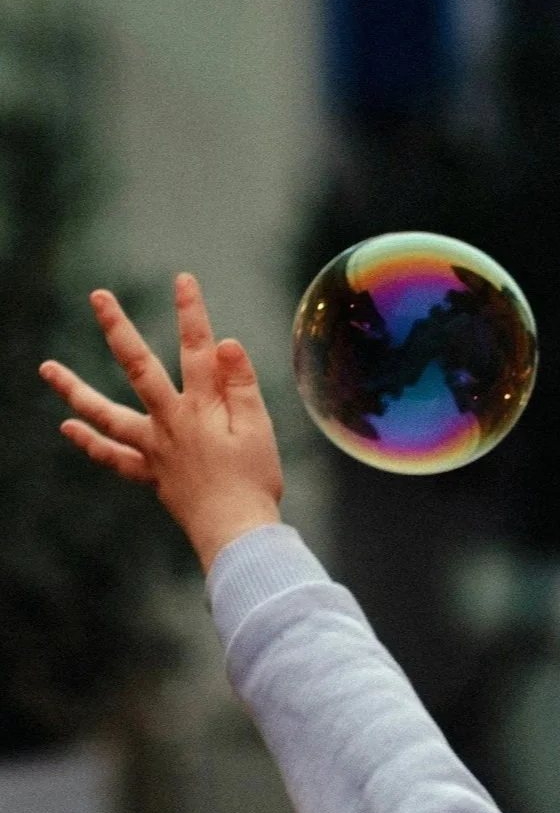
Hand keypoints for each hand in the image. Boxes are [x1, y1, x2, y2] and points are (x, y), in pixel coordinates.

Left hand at [41, 273, 283, 571]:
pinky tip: (67, 426)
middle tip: (98, 297)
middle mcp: (170, 422)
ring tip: (47, 368)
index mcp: (202, 408)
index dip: (191, 313)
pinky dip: (90, 443)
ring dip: (76, 389)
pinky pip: (115, 458)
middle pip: (139, 368)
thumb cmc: (254, 482)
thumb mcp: (258, 429)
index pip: (197, 350)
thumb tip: (225, 341)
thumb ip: (240, 384)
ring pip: (108, 415)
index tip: (183, 279)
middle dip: (119, 329)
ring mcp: (155, 449)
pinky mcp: (152, 474)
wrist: (237, 533)